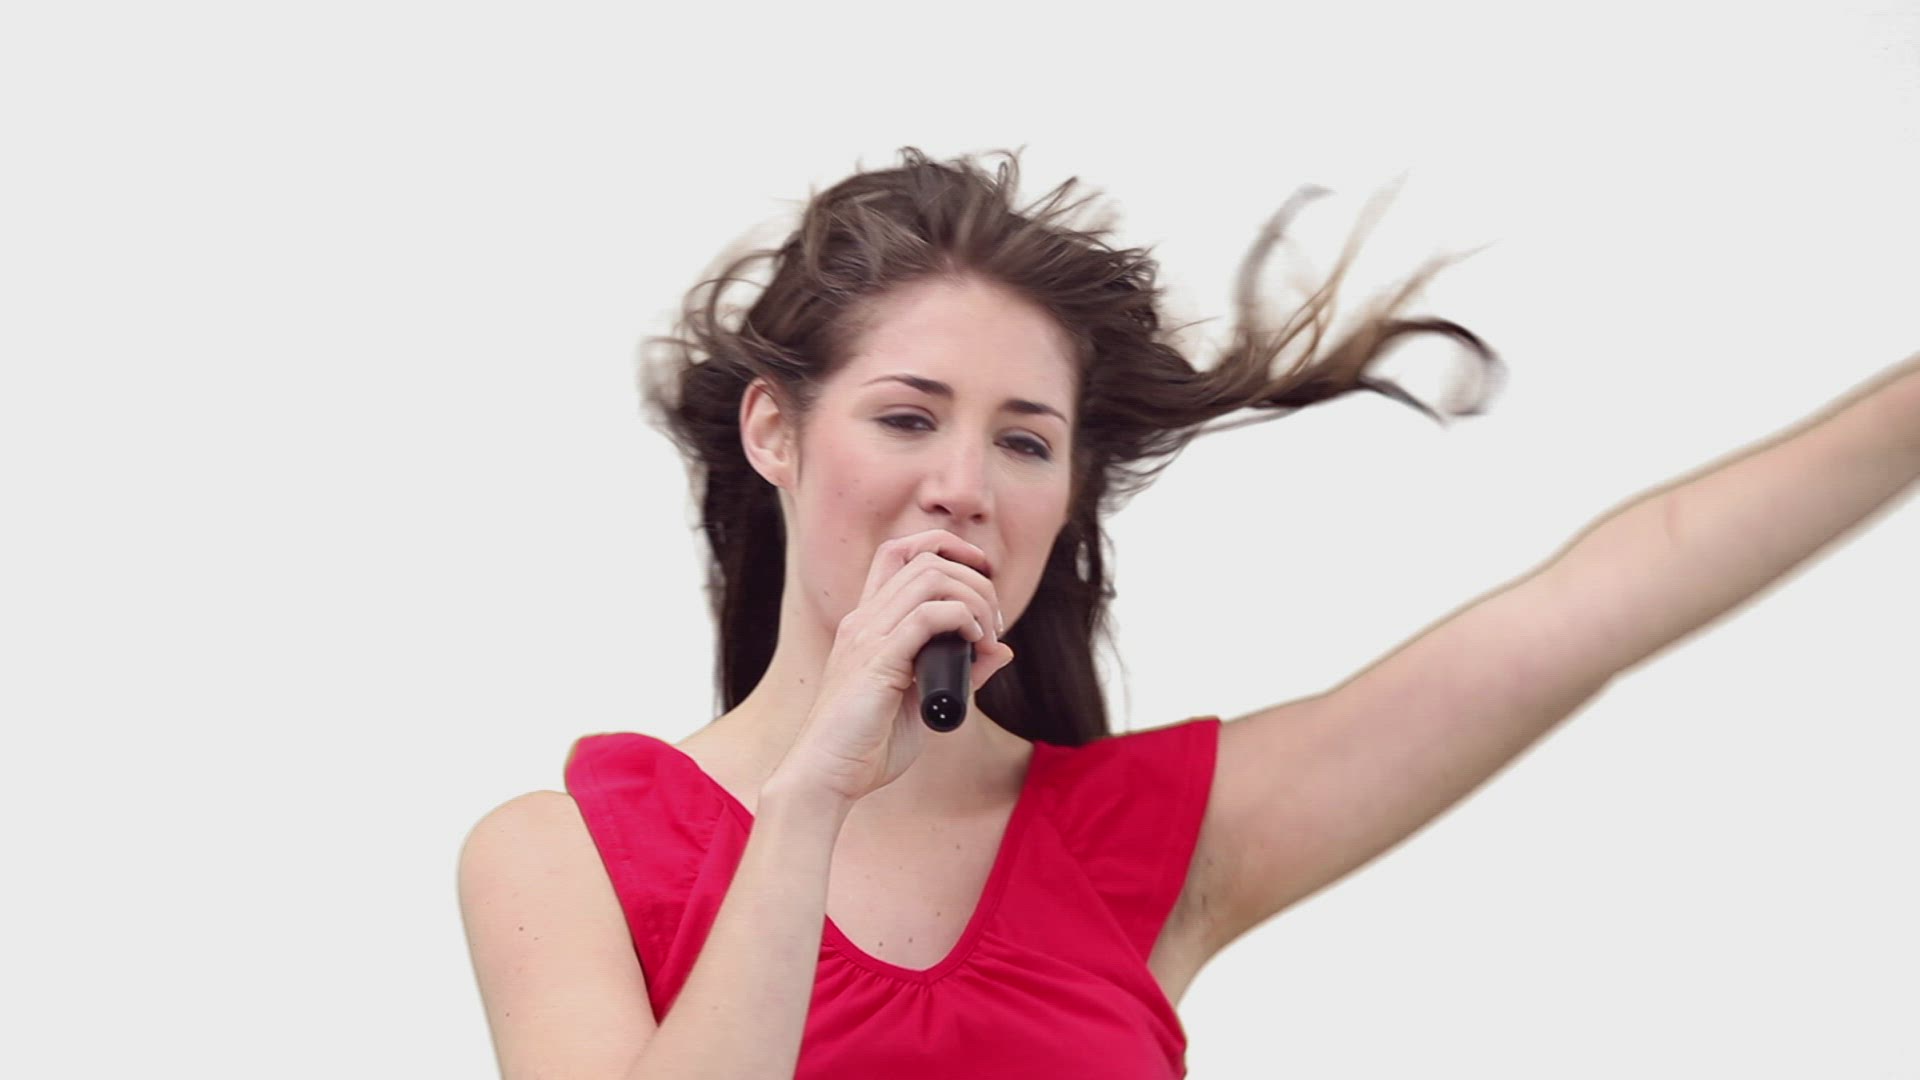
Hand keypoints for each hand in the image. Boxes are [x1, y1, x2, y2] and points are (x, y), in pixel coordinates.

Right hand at [769, 529, 1016, 806]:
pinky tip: (974, 645)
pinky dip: (961, 620)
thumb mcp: (924, 701)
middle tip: (994, 623)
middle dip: (974, 579)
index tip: (981, 579)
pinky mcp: (877, 661)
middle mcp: (863, 619)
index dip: (945, 549)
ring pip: (930, 577)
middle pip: (925, 558)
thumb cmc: (868, 745)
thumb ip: (961, 673)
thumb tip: (1002, 649)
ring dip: (973, 598)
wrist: (826, 776)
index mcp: (867, 623)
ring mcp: (867, 636)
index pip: (900, 553)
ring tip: (986, 634)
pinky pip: (927, 616)